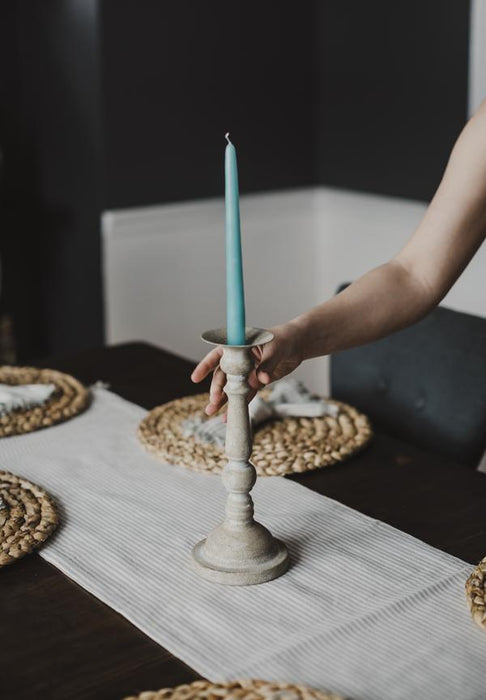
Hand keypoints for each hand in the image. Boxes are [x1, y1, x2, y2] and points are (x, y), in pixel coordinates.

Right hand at [190, 321, 304, 414]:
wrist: (298, 344)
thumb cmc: (285, 339)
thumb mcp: (276, 349)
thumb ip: (267, 364)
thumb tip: (259, 381)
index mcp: (239, 345)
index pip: (218, 355)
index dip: (205, 366)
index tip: (195, 378)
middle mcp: (240, 359)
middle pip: (223, 375)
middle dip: (216, 389)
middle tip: (213, 402)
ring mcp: (247, 371)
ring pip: (232, 387)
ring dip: (222, 400)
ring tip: (210, 412)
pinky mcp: (256, 381)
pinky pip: (245, 395)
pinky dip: (238, 405)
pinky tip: (229, 416)